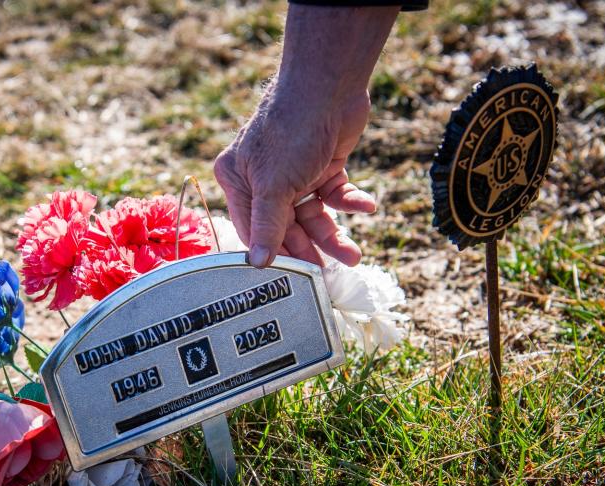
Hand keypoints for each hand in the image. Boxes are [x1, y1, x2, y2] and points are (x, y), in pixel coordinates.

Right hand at [213, 5, 398, 267]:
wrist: (329, 85)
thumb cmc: (290, 131)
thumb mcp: (274, 186)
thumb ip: (268, 227)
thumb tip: (258, 264)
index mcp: (239, 181)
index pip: (252, 230)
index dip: (273, 254)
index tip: (292, 280)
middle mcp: (263, 179)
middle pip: (286, 227)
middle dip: (309, 248)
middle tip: (327, 275)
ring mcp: (294, 173)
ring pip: (313, 216)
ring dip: (334, 234)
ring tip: (354, 255)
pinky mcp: (323, 165)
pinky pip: (335, 194)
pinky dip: (350, 202)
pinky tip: (366, 206)